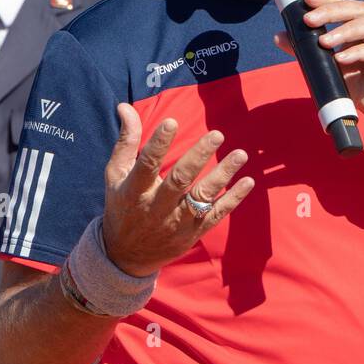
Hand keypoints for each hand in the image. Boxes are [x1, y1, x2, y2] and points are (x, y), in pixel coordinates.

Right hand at [101, 104, 254, 278]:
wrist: (125, 256)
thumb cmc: (122, 205)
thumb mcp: (116, 175)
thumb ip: (126, 141)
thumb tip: (126, 107)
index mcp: (134, 191)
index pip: (146, 165)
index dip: (157, 144)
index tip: (172, 122)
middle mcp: (156, 207)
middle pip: (179, 180)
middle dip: (198, 157)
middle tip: (217, 134)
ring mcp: (176, 222)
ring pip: (202, 198)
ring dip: (223, 176)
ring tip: (241, 154)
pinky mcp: (192, 233)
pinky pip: (215, 215)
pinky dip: (233, 199)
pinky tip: (248, 181)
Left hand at [274, 0, 363, 135]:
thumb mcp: (332, 66)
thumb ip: (309, 50)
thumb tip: (279, 36)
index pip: (345, 5)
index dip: (327, 0)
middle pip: (356, 9)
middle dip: (331, 12)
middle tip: (309, 19)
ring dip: (344, 31)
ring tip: (323, 41)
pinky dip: (360, 51)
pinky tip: (344, 57)